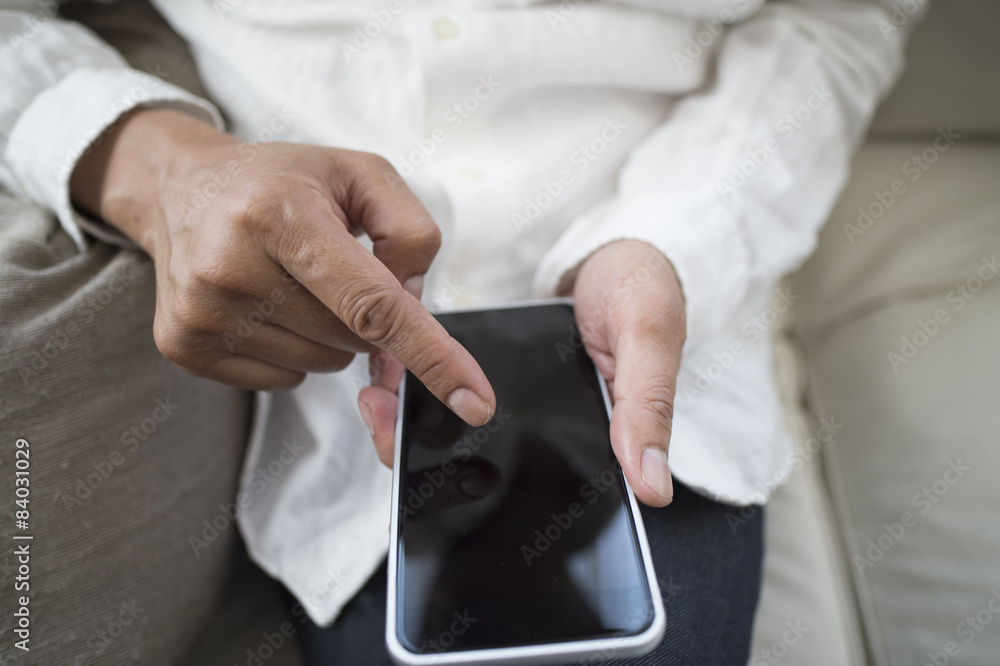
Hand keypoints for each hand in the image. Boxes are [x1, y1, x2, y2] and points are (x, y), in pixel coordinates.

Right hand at [70, 108, 494, 426]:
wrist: (180, 188)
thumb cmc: (281, 181)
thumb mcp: (360, 173)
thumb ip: (411, 231)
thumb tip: (414, 303)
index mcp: (282, 215)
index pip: (371, 304)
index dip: (431, 355)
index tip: (474, 402)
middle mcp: (232, 266)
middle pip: (353, 339)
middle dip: (364, 314)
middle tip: (330, 269)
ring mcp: (203, 312)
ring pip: (322, 364)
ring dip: (329, 332)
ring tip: (291, 278)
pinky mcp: (184, 345)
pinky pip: (285, 379)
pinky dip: (294, 349)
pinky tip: (265, 303)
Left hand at [362, 239, 686, 506]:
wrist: (619, 244)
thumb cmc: (645, 288)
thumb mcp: (650, 340)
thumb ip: (648, 407)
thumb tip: (653, 489)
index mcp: (593, 434)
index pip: (539, 485)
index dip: (484, 493)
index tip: (427, 479)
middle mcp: (551, 423)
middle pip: (486, 459)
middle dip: (429, 453)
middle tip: (385, 428)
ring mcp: (522, 398)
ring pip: (461, 427)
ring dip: (416, 417)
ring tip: (377, 399)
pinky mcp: (502, 370)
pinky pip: (456, 385)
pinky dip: (423, 380)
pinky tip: (392, 372)